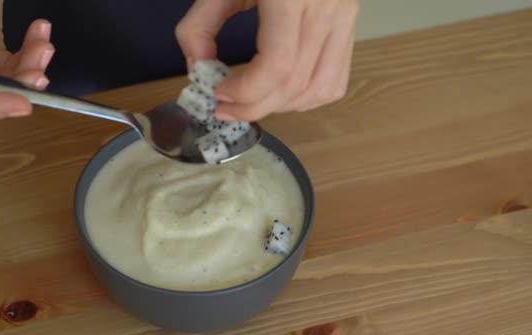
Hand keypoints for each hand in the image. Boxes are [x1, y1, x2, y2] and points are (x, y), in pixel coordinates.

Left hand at [176, 0, 358, 120]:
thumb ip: (200, 25)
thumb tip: (198, 69)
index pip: (277, 64)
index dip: (246, 91)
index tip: (218, 93)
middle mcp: (327, 8)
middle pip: (296, 82)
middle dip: (255, 106)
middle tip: (225, 109)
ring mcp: (345, 18)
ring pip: (320, 88)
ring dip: (282, 107)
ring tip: (251, 103)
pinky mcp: (351, 26)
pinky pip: (336, 79)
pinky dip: (308, 98)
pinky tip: (282, 94)